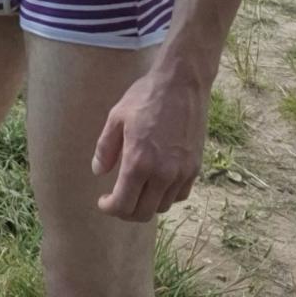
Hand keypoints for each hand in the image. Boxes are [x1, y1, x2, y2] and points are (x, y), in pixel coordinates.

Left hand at [91, 70, 208, 221]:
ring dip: (146, 204)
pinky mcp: (195, 167)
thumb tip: (99, 172)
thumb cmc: (146, 97)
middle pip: (143, 213)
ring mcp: (182, 172)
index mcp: (138, 162)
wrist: (181, 83)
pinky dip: (166, 196)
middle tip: (116, 200)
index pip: (123, 205)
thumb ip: (105, 149)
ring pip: (162, 207)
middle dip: (126, 211)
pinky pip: (180, 195)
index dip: (110, 208)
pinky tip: (156, 183)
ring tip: (135, 191)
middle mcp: (162, 173)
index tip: (103, 201)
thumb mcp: (116, 118)